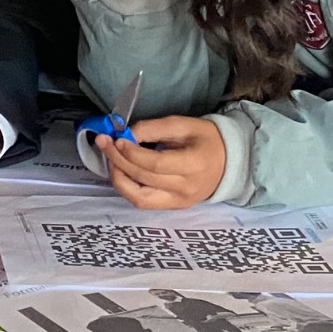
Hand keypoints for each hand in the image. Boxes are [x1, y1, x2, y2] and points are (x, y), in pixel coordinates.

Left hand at [98, 115, 226, 208]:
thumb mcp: (183, 124)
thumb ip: (154, 128)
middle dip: (119, 160)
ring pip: (139, 198)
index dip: (132, 152)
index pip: (155, 164)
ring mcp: (179, 202)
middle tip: (104, 142)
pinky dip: (128, 188)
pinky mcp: (173, 207)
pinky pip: (144, 202)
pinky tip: (121, 171)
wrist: (228, 161)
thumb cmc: (206, 139)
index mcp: (194, 165)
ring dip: (119, 178)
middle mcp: (186, 189)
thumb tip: (127, 134)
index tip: (117, 138)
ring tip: (110, 159)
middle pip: (144, 179)